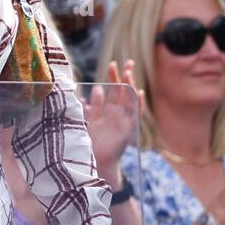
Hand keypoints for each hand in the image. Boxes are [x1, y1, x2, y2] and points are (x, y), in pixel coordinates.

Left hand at [82, 60, 143, 175]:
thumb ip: (89, 109)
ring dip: (130, 86)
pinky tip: (138, 92)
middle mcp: (115, 113)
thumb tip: (86, 95)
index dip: (112, 77)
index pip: (110, 89)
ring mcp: (122, 120)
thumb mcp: (87, 122)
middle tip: (127, 62)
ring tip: (129, 73)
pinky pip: (135, 114)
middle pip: (121, 91)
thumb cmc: (90, 143)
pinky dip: (137, 103)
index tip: (113, 64)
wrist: (95, 162)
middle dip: (124, 76)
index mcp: (105, 110)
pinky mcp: (128, 129)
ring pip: (128, 99)